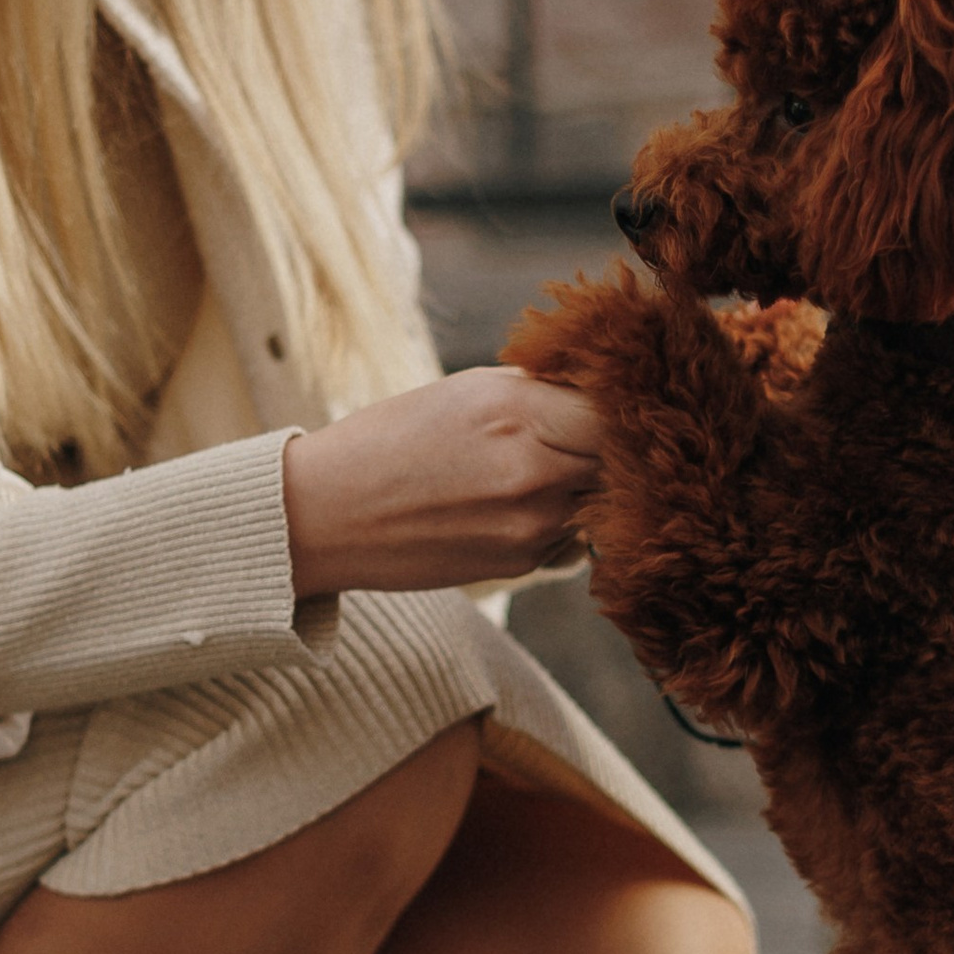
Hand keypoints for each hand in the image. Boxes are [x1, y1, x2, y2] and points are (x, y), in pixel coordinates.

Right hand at [281, 367, 601, 596]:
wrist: (328, 515)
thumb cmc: (394, 438)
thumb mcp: (470, 389)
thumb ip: (543, 391)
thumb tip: (605, 392)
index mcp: (521, 413)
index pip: (621, 408)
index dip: (625, 403)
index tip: (616, 398)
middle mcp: (537, 472)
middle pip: (624, 457)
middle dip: (614, 444)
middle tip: (586, 432)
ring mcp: (535, 525)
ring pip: (602, 498)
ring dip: (586, 483)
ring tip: (536, 466)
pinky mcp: (525, 563)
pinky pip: (573, 534)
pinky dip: (559, 518)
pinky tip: (511, 503)